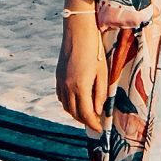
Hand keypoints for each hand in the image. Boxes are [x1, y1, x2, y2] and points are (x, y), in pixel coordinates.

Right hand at [57, 6, 108, 131]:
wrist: (78, 30)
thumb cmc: (95, 50)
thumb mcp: (102, 72)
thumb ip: (100, 94)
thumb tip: (98, 111)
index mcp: (80, 87)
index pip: (86, 114)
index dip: (93, 124)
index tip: (100, 130)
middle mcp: (67, 87)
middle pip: (74, 113)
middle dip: (85, 121)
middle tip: (95, 123)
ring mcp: (60, 82)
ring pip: (66, 106)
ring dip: (76, 114)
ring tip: (87, 114)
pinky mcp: (58, 76)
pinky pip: (61, 97)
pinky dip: (68, 104)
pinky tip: (76, 102)